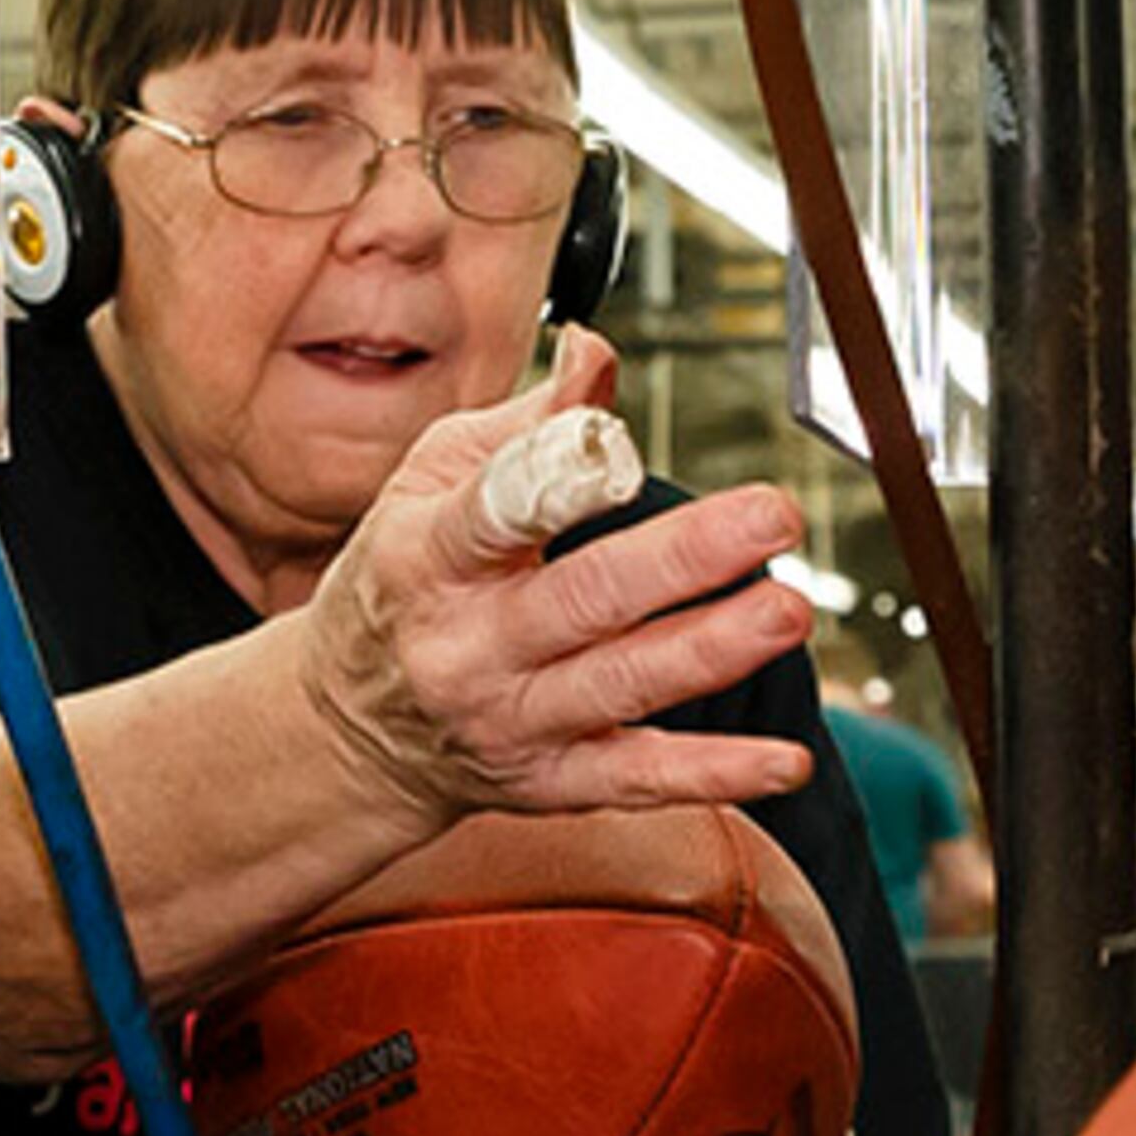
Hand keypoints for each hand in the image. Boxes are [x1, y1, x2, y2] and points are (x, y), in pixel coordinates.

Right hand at [290, 329, 819, 825]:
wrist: (348, 731)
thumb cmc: (402, 583)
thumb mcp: (430, 485)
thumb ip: (526, 425)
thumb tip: (596, 353)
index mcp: (429, 556)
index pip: (492, 514)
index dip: (558, 482)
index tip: (623, 448)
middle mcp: (468, 646)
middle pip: (583, 599)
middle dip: (683, 557)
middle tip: (770, 516)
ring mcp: (510, 720)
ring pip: (621, 685)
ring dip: (712, 649)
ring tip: (787, 610)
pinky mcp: (551, 782)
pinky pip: (638, 780)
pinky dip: (715, 775)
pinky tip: (784, 762)